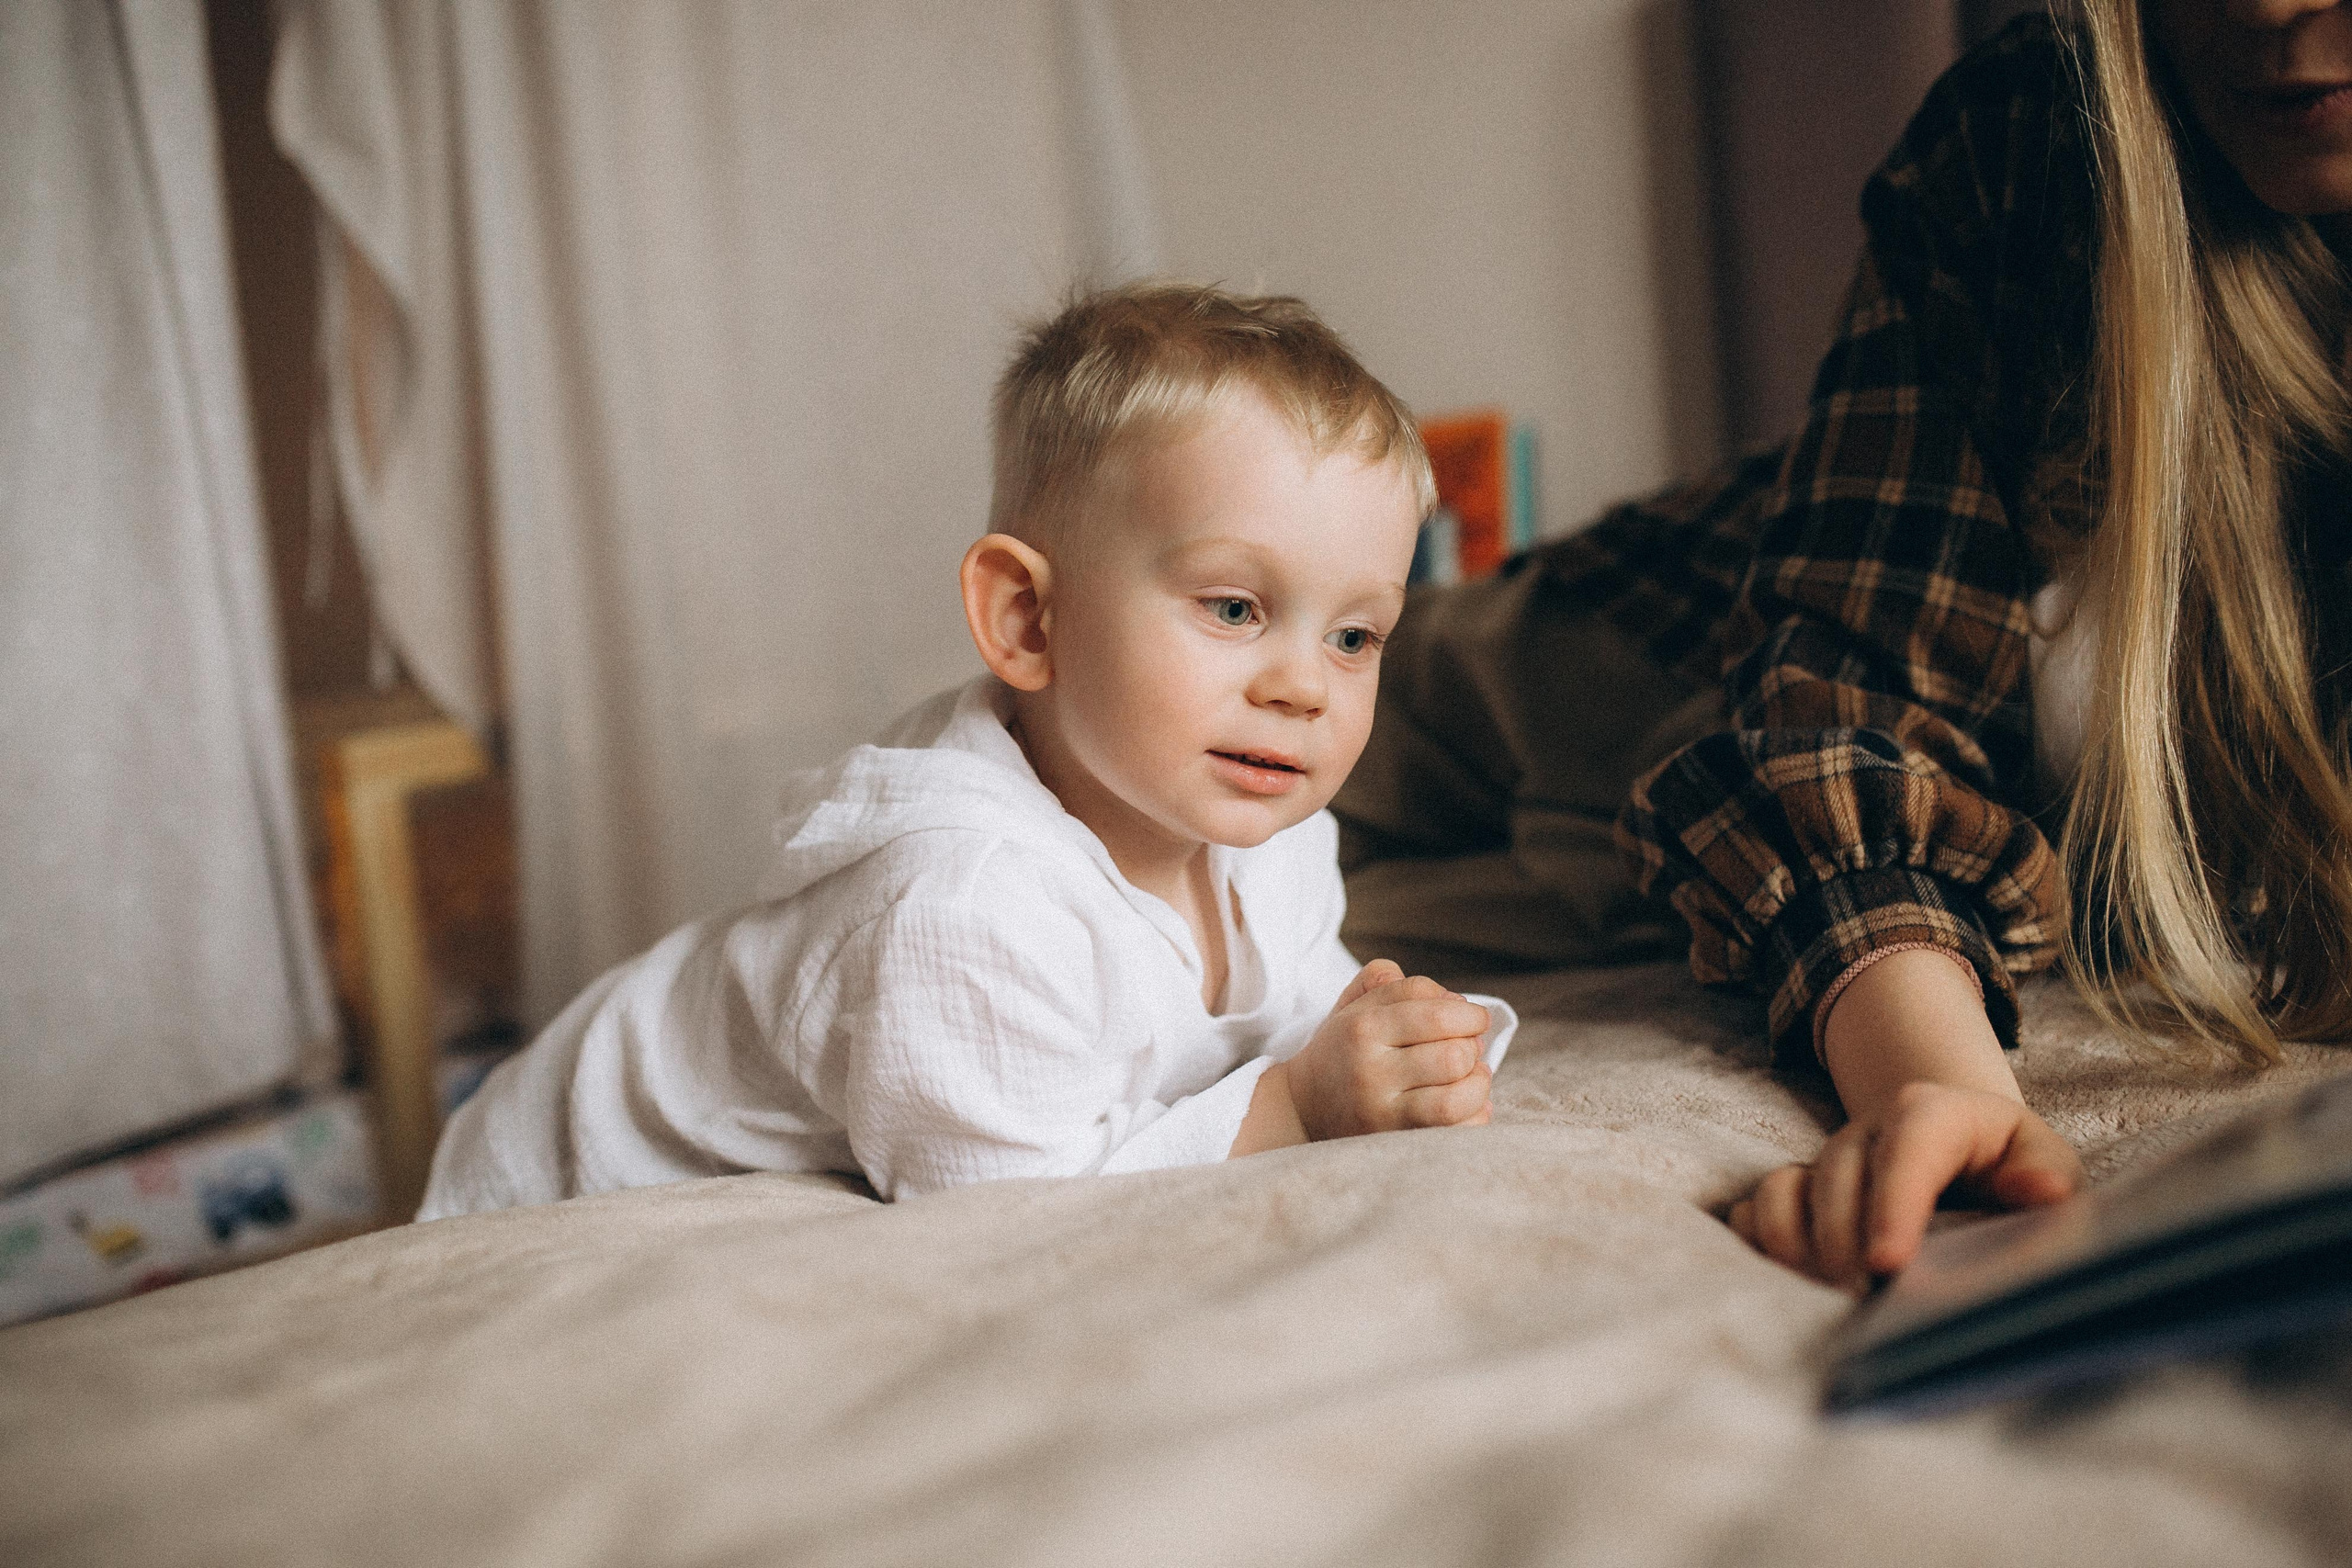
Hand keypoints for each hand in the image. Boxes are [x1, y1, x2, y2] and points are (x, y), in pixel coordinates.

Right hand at [1285, 959, 1492, 1140]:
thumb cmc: (1341, 1051)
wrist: (1301, 1108)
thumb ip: (1390, 981)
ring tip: (1471, 1074)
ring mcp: (1382, 1112)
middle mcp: (1370, 1070)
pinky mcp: (1394, 1142)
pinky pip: (1455, 1130)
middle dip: (1472, 1046)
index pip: (1435, 1010)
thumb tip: (1452, 1000)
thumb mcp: (1353, 1005)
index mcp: (1362, 1027)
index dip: (1468, 1013)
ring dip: (1477, 1081)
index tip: (1472, 1019)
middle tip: (1467, 1047)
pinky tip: (1467, 1103)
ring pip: (1457, 1096)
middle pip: (1453, 1052)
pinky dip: (1475, 1114)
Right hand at [1727, 1081, 2080, 1288]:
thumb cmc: (2008, 1166)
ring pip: (1786, 1189)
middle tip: (1863, 1303)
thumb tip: (2040, 1192)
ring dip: (1797, 1247)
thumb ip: (2047, 1174)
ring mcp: (1826, 1158)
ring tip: (1826, 1296)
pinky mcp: (1798, 1187)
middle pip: (1838, 1175)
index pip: (1910, 1146)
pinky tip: (1789, 1280)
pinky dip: (1762, 1242)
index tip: (1890, 1264)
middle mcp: (1869, 1130)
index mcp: (1934, 1113)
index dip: (1894, 1203)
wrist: (1961, 1149)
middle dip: (1844, 1244)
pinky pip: (1756, 1207)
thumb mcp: (2043, 1161)